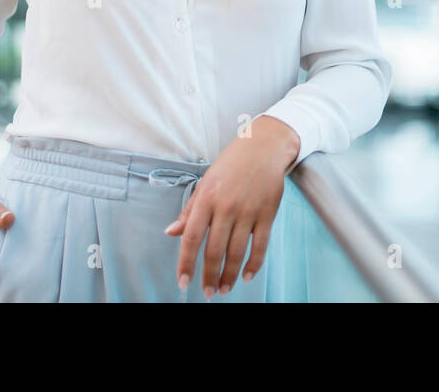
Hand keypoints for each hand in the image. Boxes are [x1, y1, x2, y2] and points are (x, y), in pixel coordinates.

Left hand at [164, 115, 299, 298]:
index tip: (183, 282)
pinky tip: (246, 276)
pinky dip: (254, 264)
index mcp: (206, 198)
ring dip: (229, 275)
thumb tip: (171, 233)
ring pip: (236, 252)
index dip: (186, 263)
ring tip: (223, 289)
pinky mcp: (267, 214)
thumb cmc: (231, 164)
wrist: (264, 146)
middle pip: (214, 250)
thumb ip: (190, 210)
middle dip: (209, 276)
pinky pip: (260, 246)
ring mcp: (248, 211)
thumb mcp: (205, 182)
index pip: (191, 237)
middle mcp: (226, 207)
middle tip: (207, 292)